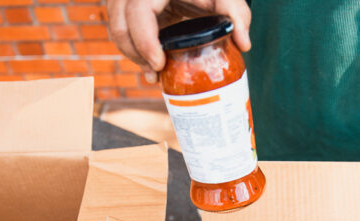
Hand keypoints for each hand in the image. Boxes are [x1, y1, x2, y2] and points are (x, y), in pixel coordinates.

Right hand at [107, 0, 250, 76]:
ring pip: (116, 29)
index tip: (159, 64)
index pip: (138, 12)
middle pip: (119, 25)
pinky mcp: (126, 8)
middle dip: (136, 54)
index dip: (143, 40)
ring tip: (155, 73)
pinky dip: (133, 48)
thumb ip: (236, 13)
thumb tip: (244, 44)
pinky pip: (120, 30)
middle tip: (157, 74)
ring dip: (132, 54)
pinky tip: (151, 64)